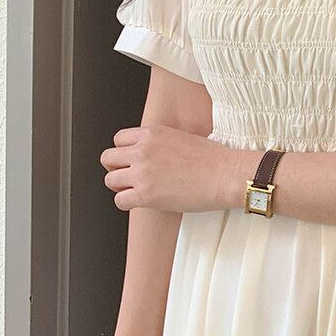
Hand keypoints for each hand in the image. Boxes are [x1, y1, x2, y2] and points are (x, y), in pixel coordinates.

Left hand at [100, 124, 240, 211]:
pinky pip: (119, 200)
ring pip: (110, 180)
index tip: (131, 161)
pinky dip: (127, 203)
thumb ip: (161, 143)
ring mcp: (142, 172)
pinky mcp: (146, 194)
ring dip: (121, 187)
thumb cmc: (214, 159)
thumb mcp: (183, 138)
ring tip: (137, 191)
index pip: (118, 139)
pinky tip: (141, 202)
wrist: (227, 175)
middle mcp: (143, 150)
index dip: (123, 152)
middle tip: (129, 177)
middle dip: (116, 168)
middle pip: (108, 158)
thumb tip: (155, 155)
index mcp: (152, 133)